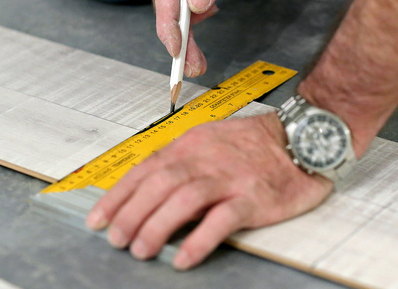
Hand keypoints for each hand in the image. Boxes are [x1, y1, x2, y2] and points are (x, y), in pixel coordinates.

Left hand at [85, 112, 332, 269]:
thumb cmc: (251, 145)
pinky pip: (223, 219)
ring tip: (141, 250)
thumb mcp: (209, 142)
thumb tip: (147, 190)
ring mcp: (230, 177)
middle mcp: (206, 158)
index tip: (98, 218)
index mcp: (190, 145)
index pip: (146, 169)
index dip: (118, 195)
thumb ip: (180, 162)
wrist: (299, 140)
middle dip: (132, 213)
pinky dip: (200, 239)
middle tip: (116, 240)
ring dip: (157, 226)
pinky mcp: (253, 197)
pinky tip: (184, 258)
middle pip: (160, 183)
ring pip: (185, 198)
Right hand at [145, 0, 257, 76]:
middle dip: (179, 42)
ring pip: (168, 11)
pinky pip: (173, 3)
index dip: (171, 28)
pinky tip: (203, 10)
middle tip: (194, 67)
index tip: (178, 52)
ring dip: (185, 33)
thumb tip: (197, 5)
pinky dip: (188, 16)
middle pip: (165, 10)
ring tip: (199, 51)